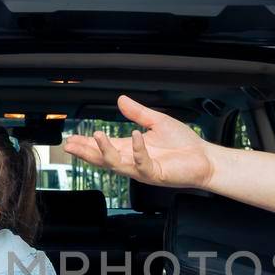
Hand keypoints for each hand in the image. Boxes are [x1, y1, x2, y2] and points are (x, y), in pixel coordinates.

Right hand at [62, 94, 216, 189]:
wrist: (204, 157)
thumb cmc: (183, 144)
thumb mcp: (157, 122)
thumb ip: (137, 113)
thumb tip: (120, 99)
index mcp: (131, 149)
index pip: (104, 148)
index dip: (87, 145)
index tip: (70, 140)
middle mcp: (134, 161)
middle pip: (104, 159)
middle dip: (86, 152)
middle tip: (70, 145)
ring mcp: (143, 170)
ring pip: (118, 164)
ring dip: (106, 151)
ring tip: (96, 137)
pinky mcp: (156, 175)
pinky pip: (143, 164)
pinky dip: (139, 150)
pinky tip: (135, 136)